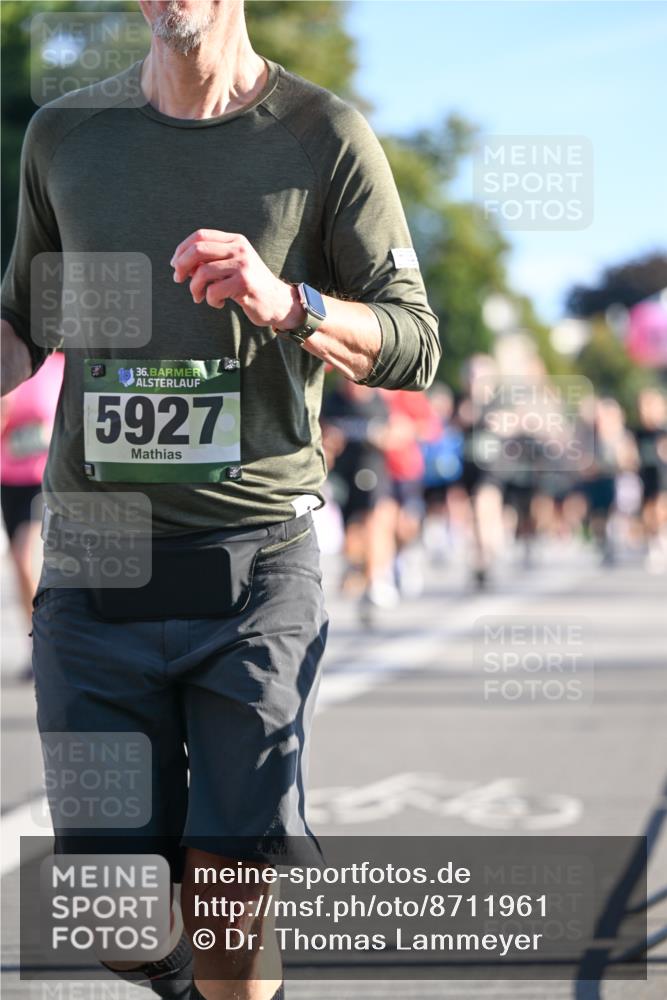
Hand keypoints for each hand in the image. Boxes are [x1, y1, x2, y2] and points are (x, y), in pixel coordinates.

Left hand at [170, 229, 304, 328]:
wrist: (279, 302)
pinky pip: (213, 291)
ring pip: (202, 272)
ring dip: (195, 288)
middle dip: (181, 265)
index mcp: (235, 241)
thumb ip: (210, 262)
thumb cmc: (250, 286)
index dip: (182, 249)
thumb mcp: (231, 268)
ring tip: (199, 297)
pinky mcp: (244, 283)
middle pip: (198, 250)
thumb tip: (182, 265)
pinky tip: (219, 304)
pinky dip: (210, 300)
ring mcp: (242, 265)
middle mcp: (239, 249)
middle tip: (178, 279)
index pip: (200, 236)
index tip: (175, 265)